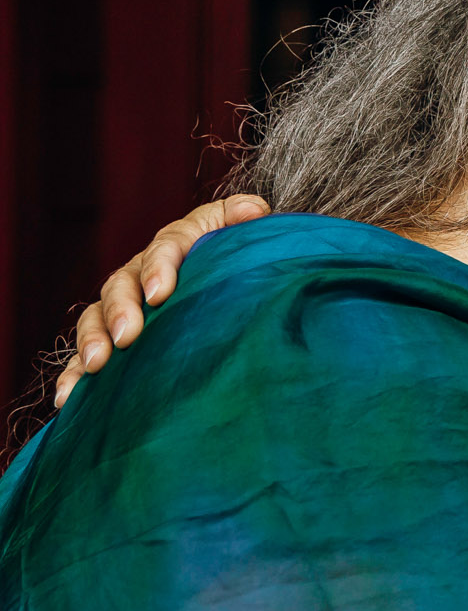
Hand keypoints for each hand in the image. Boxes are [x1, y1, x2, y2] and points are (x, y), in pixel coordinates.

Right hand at [53, 195, 270, 408]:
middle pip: (121, 285)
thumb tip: (254, 213)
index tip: (160, 293)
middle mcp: (140, 272)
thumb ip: (245, 218)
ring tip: (97, 365)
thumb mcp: (244, 234)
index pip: (165, 249)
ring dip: (92, 341)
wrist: (229, 282)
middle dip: (121, 310)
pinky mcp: (111, 337)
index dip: (159, 268)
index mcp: (175, 243)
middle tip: (128, 336)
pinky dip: (74, 374)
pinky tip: (70, 397)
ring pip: (96, 318)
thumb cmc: (238, 256)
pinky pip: (84, 354)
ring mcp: (122, 305)